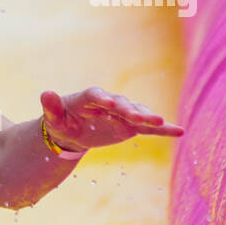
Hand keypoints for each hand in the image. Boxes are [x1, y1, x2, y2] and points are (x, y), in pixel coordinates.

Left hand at [40, 88, 183, 150]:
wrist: (74, 130)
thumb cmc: (61, 122)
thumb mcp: (53, 118)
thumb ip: (51, 107)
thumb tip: (45, 93)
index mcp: (88, 98)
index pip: (96, 96)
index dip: (102, 99)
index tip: (109, 103)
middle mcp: (109, 102)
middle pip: (121, 104)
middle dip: (130, 110)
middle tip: (139, 116)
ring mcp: (122, 114)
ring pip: (137, 113)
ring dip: (147, 117)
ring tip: (159, 122)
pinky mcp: (131, 126)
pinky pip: (148, 128)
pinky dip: (163, 129)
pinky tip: (179, 131)